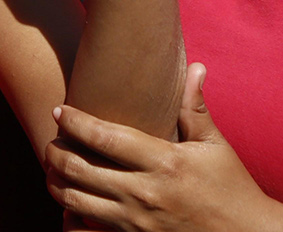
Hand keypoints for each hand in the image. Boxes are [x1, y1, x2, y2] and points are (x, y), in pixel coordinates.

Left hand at [44, 65, 275, 231]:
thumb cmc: (231, 188)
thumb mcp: (216, 147)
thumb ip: (195, 109)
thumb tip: (194, 67)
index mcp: (165, 162)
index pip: (106, 138)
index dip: (76, 121)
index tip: (59, 109)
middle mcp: (146, 193)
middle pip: (80, 169)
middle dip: (56, 152)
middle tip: (51, 141)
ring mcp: (138, 222)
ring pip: (76, 202)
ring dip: (57, 184)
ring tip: (53, 170)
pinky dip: (71, 220)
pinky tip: (70, 207)